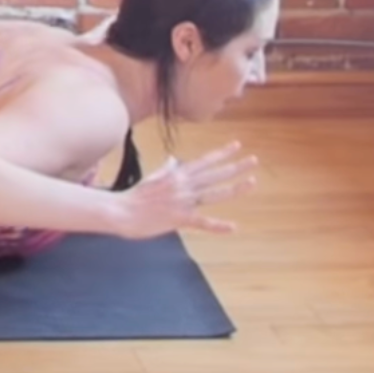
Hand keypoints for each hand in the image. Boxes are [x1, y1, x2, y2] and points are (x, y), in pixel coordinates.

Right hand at [116, 141, 257, 238]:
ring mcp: (183, 202)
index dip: (222, 153)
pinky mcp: (180, 218)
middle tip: (253, 159)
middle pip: (215, 174)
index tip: (237, 145)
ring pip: (214, 193)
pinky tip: (233, 227)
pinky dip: (218, 226)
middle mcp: (183, 185)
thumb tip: (173, 159)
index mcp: (176, 175)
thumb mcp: (151, 178)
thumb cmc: (134, 196)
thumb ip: (166, 169)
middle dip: (235, 166)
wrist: (120, 211)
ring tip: (252, 181)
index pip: (204, 161)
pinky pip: (202, 222)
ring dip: (234, 188)